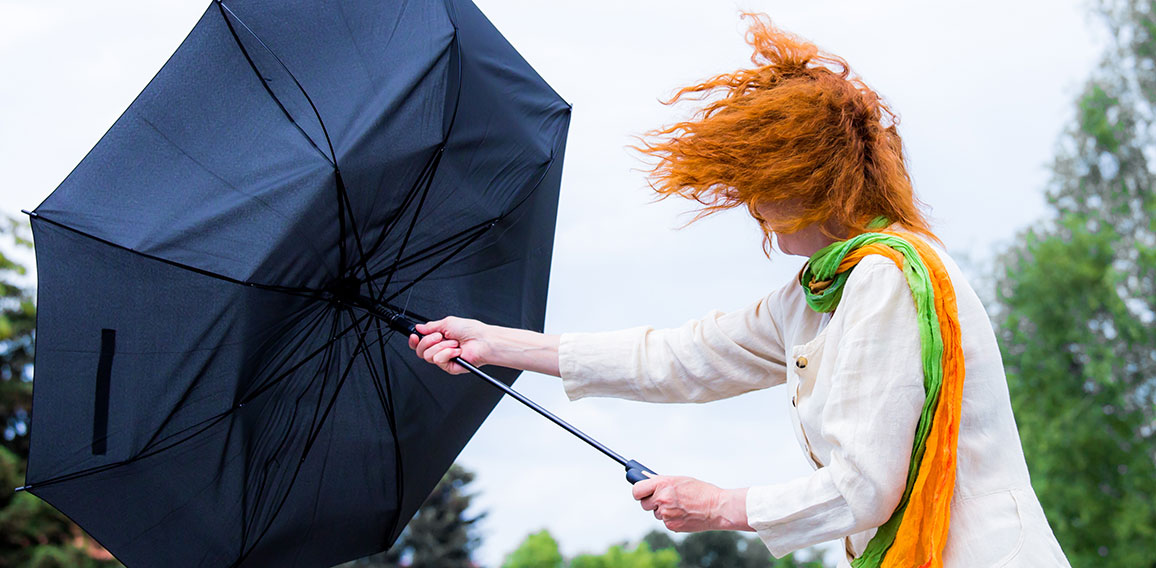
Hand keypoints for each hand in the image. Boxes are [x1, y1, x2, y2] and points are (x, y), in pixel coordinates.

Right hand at [408, 316, 490, 374]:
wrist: (482, 341)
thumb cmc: (471, 330)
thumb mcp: (447, 322)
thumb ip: (430, 326)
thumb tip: (419, 327)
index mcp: (439, 338)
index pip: (420, 343)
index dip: (414, 340)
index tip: (414, 336)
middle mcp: (440, 348)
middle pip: (420, 350)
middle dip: (428, 341)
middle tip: (440, 336)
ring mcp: (444, 358)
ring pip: (428, 356)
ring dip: (442, 346)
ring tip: (454, 343)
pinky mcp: (449, 367)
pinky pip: (438, 360)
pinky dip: (447, 353)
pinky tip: (456, 351)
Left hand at [631, 475, 750, 532]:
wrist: (716, 507)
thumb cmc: (700, 491)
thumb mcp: (679, 480)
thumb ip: (662, 482)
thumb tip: (646, 480)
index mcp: (662, 484)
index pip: (637, 490)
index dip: (638, 492)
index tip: (641, 492)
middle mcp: (662, 498)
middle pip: (644, 504)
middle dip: (651, 502)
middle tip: (662, 499)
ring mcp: (666, 513)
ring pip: (656, 513)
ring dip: (663, 510)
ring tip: (680, 505)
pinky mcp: (671, 525)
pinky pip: (665, 522)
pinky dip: (672, 519)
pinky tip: (684, 513)